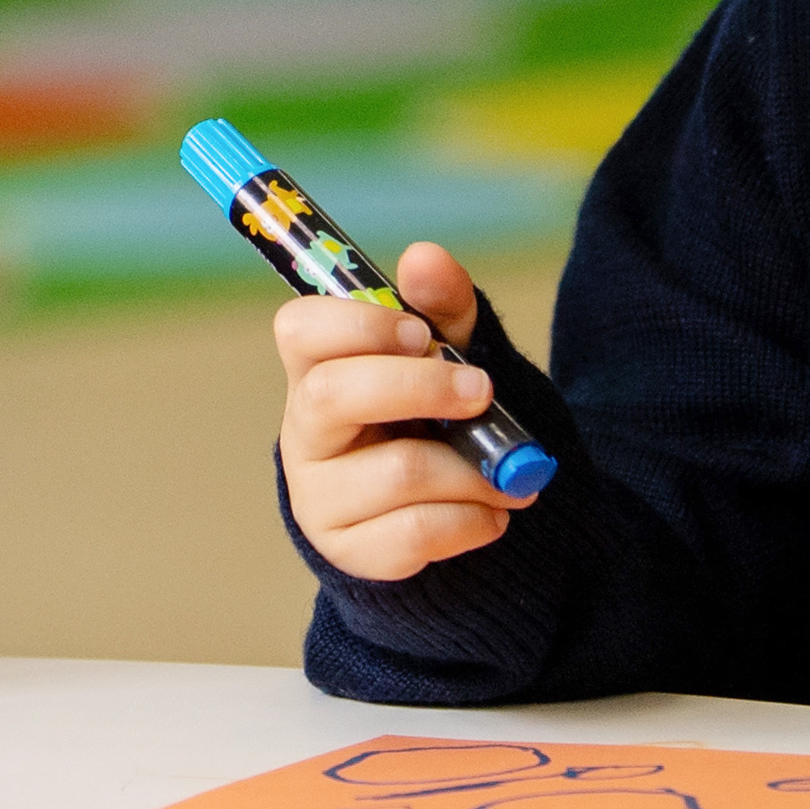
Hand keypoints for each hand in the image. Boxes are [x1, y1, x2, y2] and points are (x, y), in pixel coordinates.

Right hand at [274, 240, 522, 580]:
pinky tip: (491, 512)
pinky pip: (417, 532)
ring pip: (397, 471)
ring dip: (473, 469)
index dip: (358, 325)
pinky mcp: (352, 552)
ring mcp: (322, 496)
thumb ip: (441, 309)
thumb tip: (425, 256)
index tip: (422, 335)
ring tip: (511, 472)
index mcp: (318, 370)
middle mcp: (305, 432)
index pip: (298, 329)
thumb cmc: (436, 422)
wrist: (445, 518)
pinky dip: (473, 518)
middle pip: (333, 394)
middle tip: (483, 394)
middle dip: (422, 388)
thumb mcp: (448, 359)